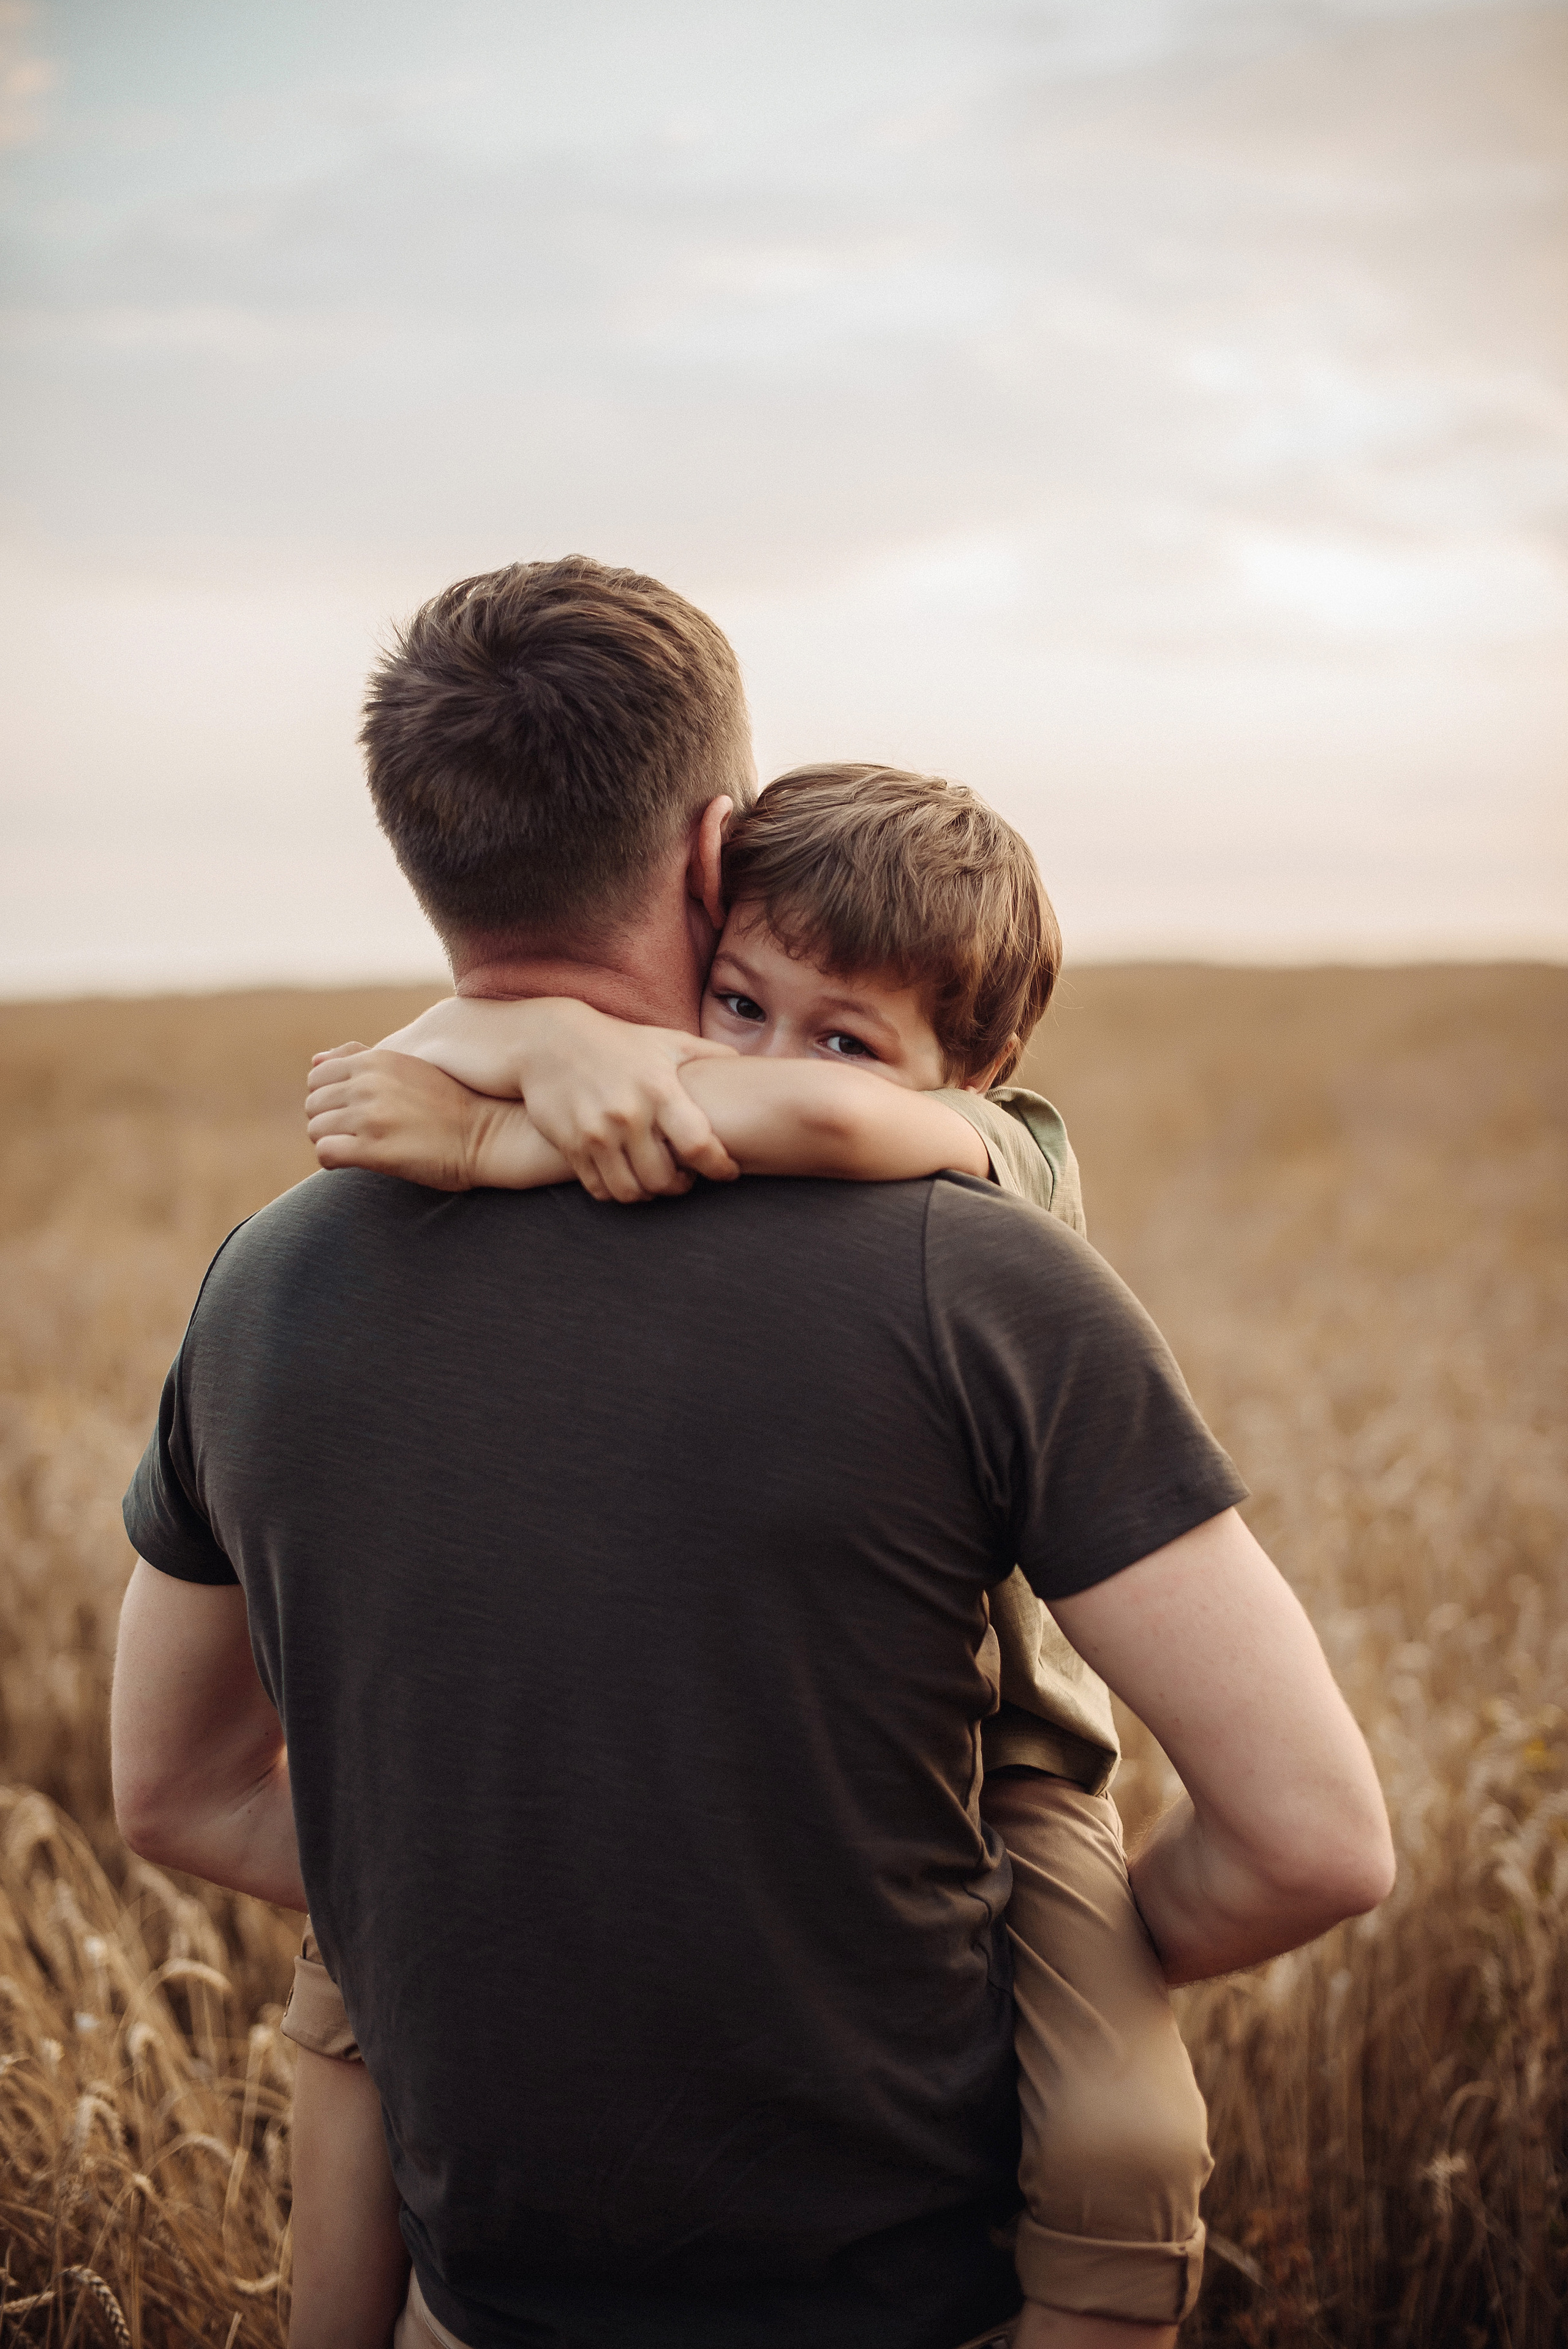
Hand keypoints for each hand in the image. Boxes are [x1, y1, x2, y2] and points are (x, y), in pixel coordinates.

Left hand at [306, 1048, 500, 1190]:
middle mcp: (369, 1083)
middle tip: (352, 1135)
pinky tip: (352, 1162)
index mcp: (376, 1060)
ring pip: (315, 1129)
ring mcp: (370, 1116)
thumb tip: (314, 1059)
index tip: (348, 1113)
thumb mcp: (409, 1066)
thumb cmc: (453, 1103)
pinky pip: (325, 1153)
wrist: (489, 1133)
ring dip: (330, 1141)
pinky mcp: (374, 1149)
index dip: (328, 1098)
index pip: (318, 1076)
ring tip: (356, 1148)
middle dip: (327, 1121)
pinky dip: (332, 1161)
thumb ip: (360, 1058)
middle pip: (313, 1104)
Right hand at [515, 1003, 740, 1202]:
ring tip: (657, 1181)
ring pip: (632, 1191)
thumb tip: (747, 1065)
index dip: (719, 1167)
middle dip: (681, 1185)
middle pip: (664, 1179)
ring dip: (650, 1193)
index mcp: (659, 1088)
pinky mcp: (572, 1146)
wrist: (548, 1041)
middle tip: (686, 1177)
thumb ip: (708, 1054)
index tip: (728, 1171)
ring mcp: (597, 1133)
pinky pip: (601, 1189)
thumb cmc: (617, 1043)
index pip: (698, 1145)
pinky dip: (618, 1192)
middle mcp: (628, 1114)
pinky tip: (627, 1178)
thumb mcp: (665, 1041)